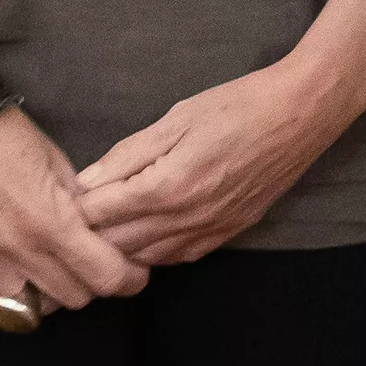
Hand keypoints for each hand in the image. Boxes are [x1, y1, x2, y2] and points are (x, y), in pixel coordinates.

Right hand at [0, 107, 149, 315]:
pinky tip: (25, 281)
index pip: (105, 276)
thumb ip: (82, 204)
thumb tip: (102, 231)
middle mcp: (21, 251)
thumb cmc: (11, 141)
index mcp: (52, 222)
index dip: (129, 279)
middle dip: (95, 283)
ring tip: (59, 274)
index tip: (134, 273)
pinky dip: (16, 301)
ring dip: (55, 295)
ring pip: (39, 310)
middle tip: (96, 266)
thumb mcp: (61, 166)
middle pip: (76, 297)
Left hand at [76, 62, 360, 267]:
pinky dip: (155, 251)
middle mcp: (186, 218)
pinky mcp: (229, 233)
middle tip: (77, 215)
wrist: (302, 113)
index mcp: (167, 186)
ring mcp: (210, 230)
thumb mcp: (177, 117)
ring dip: (121, 246)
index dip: (76, 207)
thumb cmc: (239, 105)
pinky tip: (148, 233)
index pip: (100, 214)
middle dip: (91, 232)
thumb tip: (85, 182)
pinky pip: (179, 258)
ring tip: (108, 226)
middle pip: (117, 244)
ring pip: (146, 259)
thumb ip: (128, 154)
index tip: (63, 197)